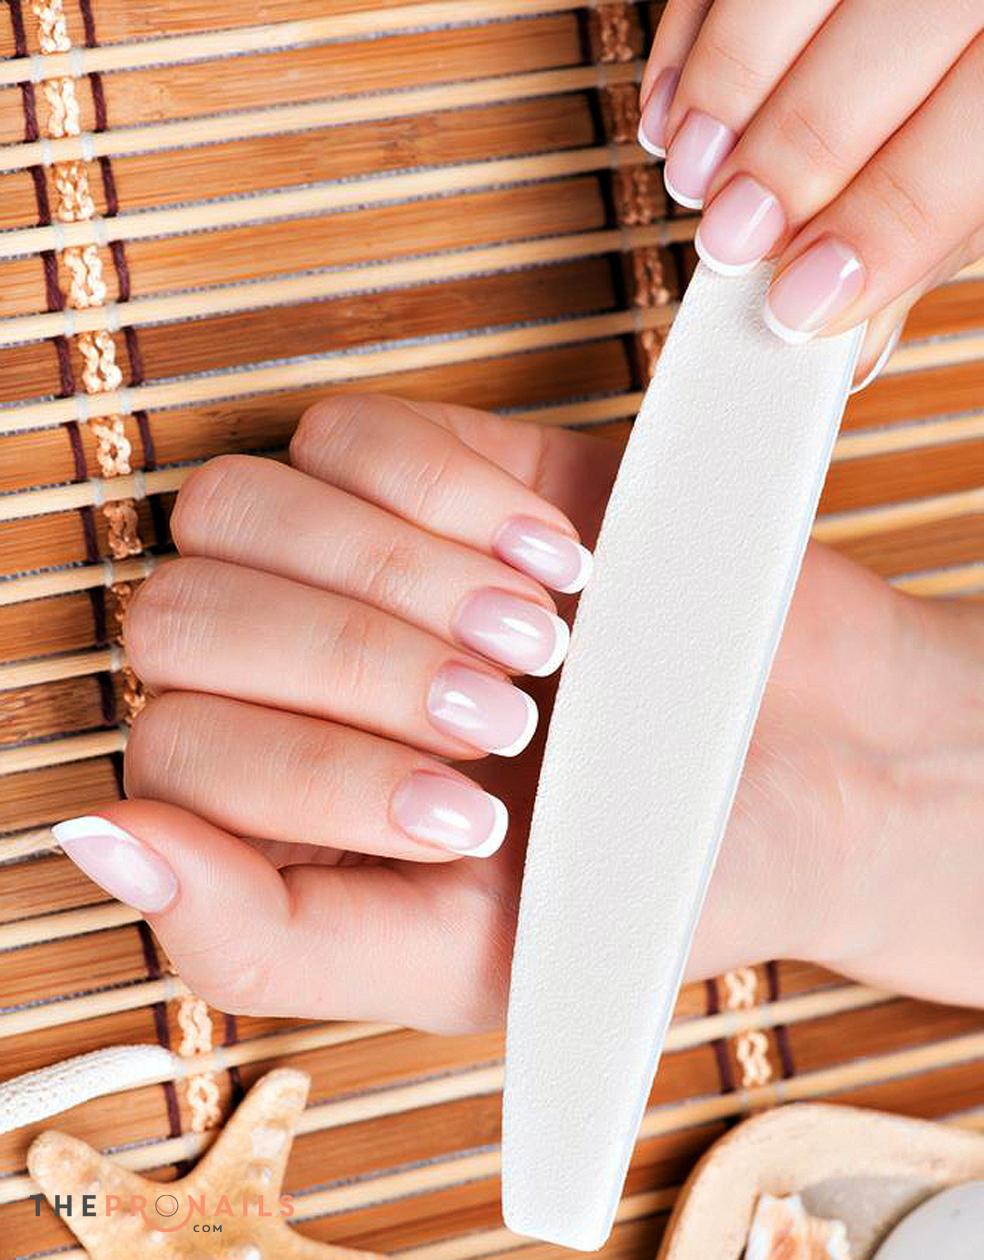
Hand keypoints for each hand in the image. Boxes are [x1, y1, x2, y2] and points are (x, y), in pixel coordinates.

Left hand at [52, 397, 983, 1030]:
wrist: (821, 767)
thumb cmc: (654, 873)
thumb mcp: (461, 962)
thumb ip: (264, 938)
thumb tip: (104, 843)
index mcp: (276, 810)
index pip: (178, 757)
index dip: (313, 775)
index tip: (470, 815)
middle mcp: (287, 679)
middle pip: (186, 620)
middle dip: (358, 670)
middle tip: (512, 715)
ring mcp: (348, 560)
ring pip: (237, 510)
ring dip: (397, 577)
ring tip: (541, 634)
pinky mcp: (430, 467)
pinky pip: (349, 433)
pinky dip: (446, 492)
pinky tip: (553, 559)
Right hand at [638, 1, 983, 378]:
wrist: (953, 26)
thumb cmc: (968, 99)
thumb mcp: (980, 177)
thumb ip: (921, 244)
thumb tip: (852, 346)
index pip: (959, 146)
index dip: (874, 230)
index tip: (795, 306)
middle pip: (877, 50)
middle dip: (787, 159)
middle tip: (731, 238)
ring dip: (721, 92)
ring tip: (693, 174)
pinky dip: (686, 40)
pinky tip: (673, 112)